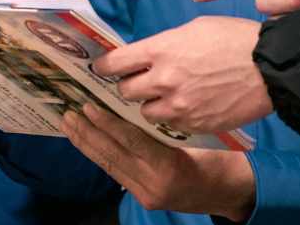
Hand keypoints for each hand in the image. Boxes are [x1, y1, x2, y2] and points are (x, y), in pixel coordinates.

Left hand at [62, 104, 254, 219]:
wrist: (231, 192)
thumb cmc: (221, 157)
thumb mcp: (197, 136)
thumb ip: (166, 125)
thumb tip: (137, 100)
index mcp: (170, 166)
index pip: (131, 142)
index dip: (107, 123)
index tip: (88, 106)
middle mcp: (154, 184)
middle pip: (113, 155)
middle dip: (87, 133)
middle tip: (68, 111)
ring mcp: (147, 194)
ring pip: (110, 166)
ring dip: (87, 144)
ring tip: (68, 125)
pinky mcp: (143, 198)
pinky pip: (117, 172)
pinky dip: (100, 155)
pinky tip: (87, 142)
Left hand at [94, 17, 272, 133]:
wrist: (270, 68)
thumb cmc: (235, 39)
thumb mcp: (194, 28)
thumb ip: (165, 44)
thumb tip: (149, 55)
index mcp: (160, 50)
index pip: (115, 63)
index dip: (104, 67)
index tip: (102, 69)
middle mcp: (164, 80)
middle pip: (125, 92)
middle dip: (128, 87)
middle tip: (136, 83)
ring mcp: (179, 106)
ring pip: (146, 113)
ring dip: (150, 105)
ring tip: (164, 97)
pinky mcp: (195, 125)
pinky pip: (171, 126)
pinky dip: (173, 118)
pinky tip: (185, 107)